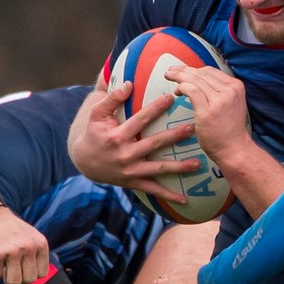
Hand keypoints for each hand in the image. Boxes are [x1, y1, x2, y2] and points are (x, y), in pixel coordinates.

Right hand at [0, 206, 49, 283]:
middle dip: (18, 277)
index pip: (42, 273)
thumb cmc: (9, 228)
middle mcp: (29, 247)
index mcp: (40, 243)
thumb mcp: (31, 237)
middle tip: (10, 267)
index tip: (22, 267)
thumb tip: (36, 277)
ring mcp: (13, 250)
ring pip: (14, 281)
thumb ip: (36, 255)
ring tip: (3, 264)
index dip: (30, 274)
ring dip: (5, 276)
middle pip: (29, 279)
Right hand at [73, 81, 198, 202]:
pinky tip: (185, 200)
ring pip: (158, 169)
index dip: (156, 108)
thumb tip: (130, 83)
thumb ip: (112, 98)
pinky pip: (153, 190)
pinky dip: (169, 196)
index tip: (172, 98)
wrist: (85, 162)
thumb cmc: (94, 133)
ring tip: (198, 163)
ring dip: (179, 167)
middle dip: (174, 136)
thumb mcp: (97, 114)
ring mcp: (130, 170)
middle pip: (154, 144)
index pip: (141, 119)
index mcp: (117, 136)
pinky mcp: (133, 182)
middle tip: (192, 128)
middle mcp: (125, 154)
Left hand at [162, 63, 251, 163]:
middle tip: (171, 71)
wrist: (235, 149)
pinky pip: (191, 91)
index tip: (183, 71)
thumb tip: (199, 81)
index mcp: (236, 86)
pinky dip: (182, 87)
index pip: (211, 71)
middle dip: (183, 70)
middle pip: (202, 73)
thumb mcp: (231, 104)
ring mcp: (219, 100)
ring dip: (179, 76)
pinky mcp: (208, 111)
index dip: (194, 69)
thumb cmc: (230, 129)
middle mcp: (229, 90)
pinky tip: (177, 92)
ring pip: (195, 80)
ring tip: (169, 77)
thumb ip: (220, 92)